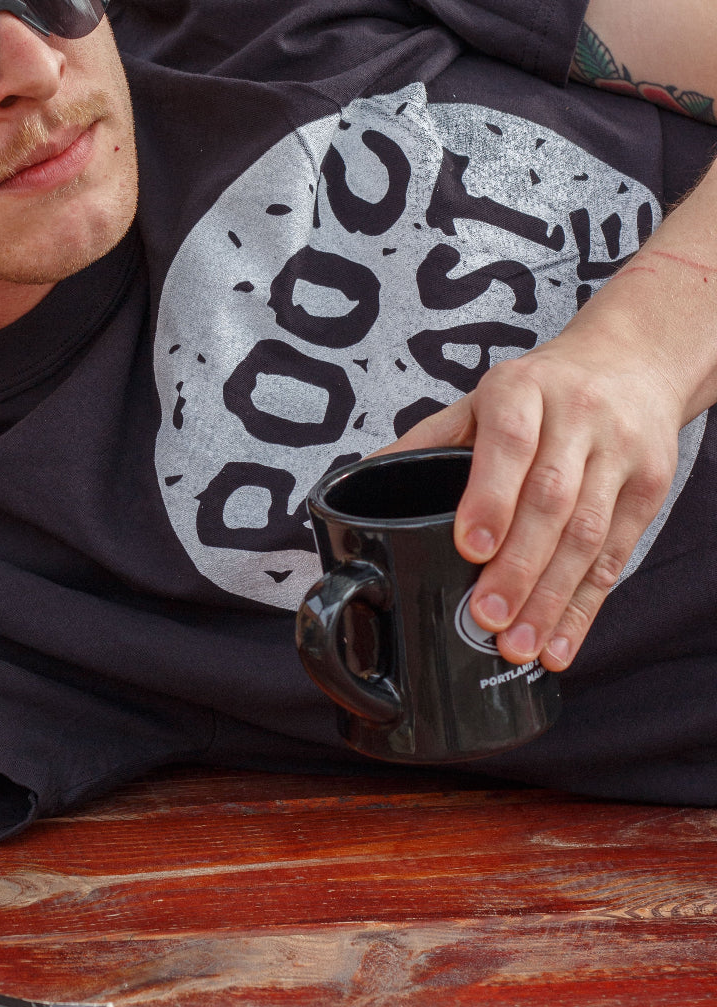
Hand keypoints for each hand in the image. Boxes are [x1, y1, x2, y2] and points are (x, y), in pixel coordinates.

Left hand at [375, 299, 685, 671]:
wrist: (630, 361)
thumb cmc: (539, 390)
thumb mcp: (480, 400)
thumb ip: (425, 442)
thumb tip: (355, 480)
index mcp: (522, 389)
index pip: (509, 443)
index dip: (490, 498)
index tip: (469, 548)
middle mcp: (577, 415)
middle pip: (550, 500)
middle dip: (519, 566)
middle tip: (487, 617)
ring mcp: (620, 451)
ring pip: (588, 534)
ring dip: (552, 598)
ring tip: (518, 645)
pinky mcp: (650, 487)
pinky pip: (616, 555)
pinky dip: (585, 607)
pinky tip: (560, 644)